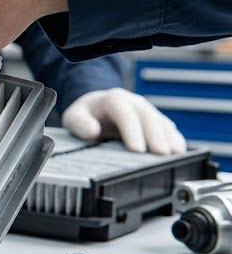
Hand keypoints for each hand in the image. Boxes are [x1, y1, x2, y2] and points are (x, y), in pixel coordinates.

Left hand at [62, 89, 185, 154]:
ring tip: (174, 154)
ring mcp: (147, 111)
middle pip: (147, 116)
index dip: (132, 130)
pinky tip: (179, 151)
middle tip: (161, 154)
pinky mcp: (155, 121)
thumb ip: (80, 122)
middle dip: (155, 135)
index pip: (125, 113)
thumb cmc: (85, 115)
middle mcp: (134, 102)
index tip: (136, 149)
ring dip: (169, 137)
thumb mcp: (74, 116)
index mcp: (113, 99)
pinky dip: (175, 138)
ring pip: (161, 121)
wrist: (96, 107)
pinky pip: (168, 128)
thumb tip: (93, 132)